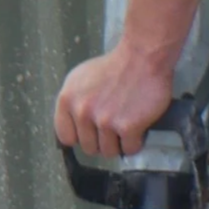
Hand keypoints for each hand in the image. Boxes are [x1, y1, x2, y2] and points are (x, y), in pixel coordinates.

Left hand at [54, 41, 175, 158]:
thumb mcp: (81, 78)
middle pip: (88, 147)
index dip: (80, 136)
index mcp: (67, 99)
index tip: (91, 131)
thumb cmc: (114, 66)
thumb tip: (74, 127)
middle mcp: (83, 111)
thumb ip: (74, 102)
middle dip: (102, 141)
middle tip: (114, 127)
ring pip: (109, 151)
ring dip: (119, 143)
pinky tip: (138, 130)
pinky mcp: (127, 127)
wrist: (142, 57)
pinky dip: (136, 143)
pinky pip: (129, 150)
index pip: (66, 137)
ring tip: (126, 127)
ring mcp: (105, 120)